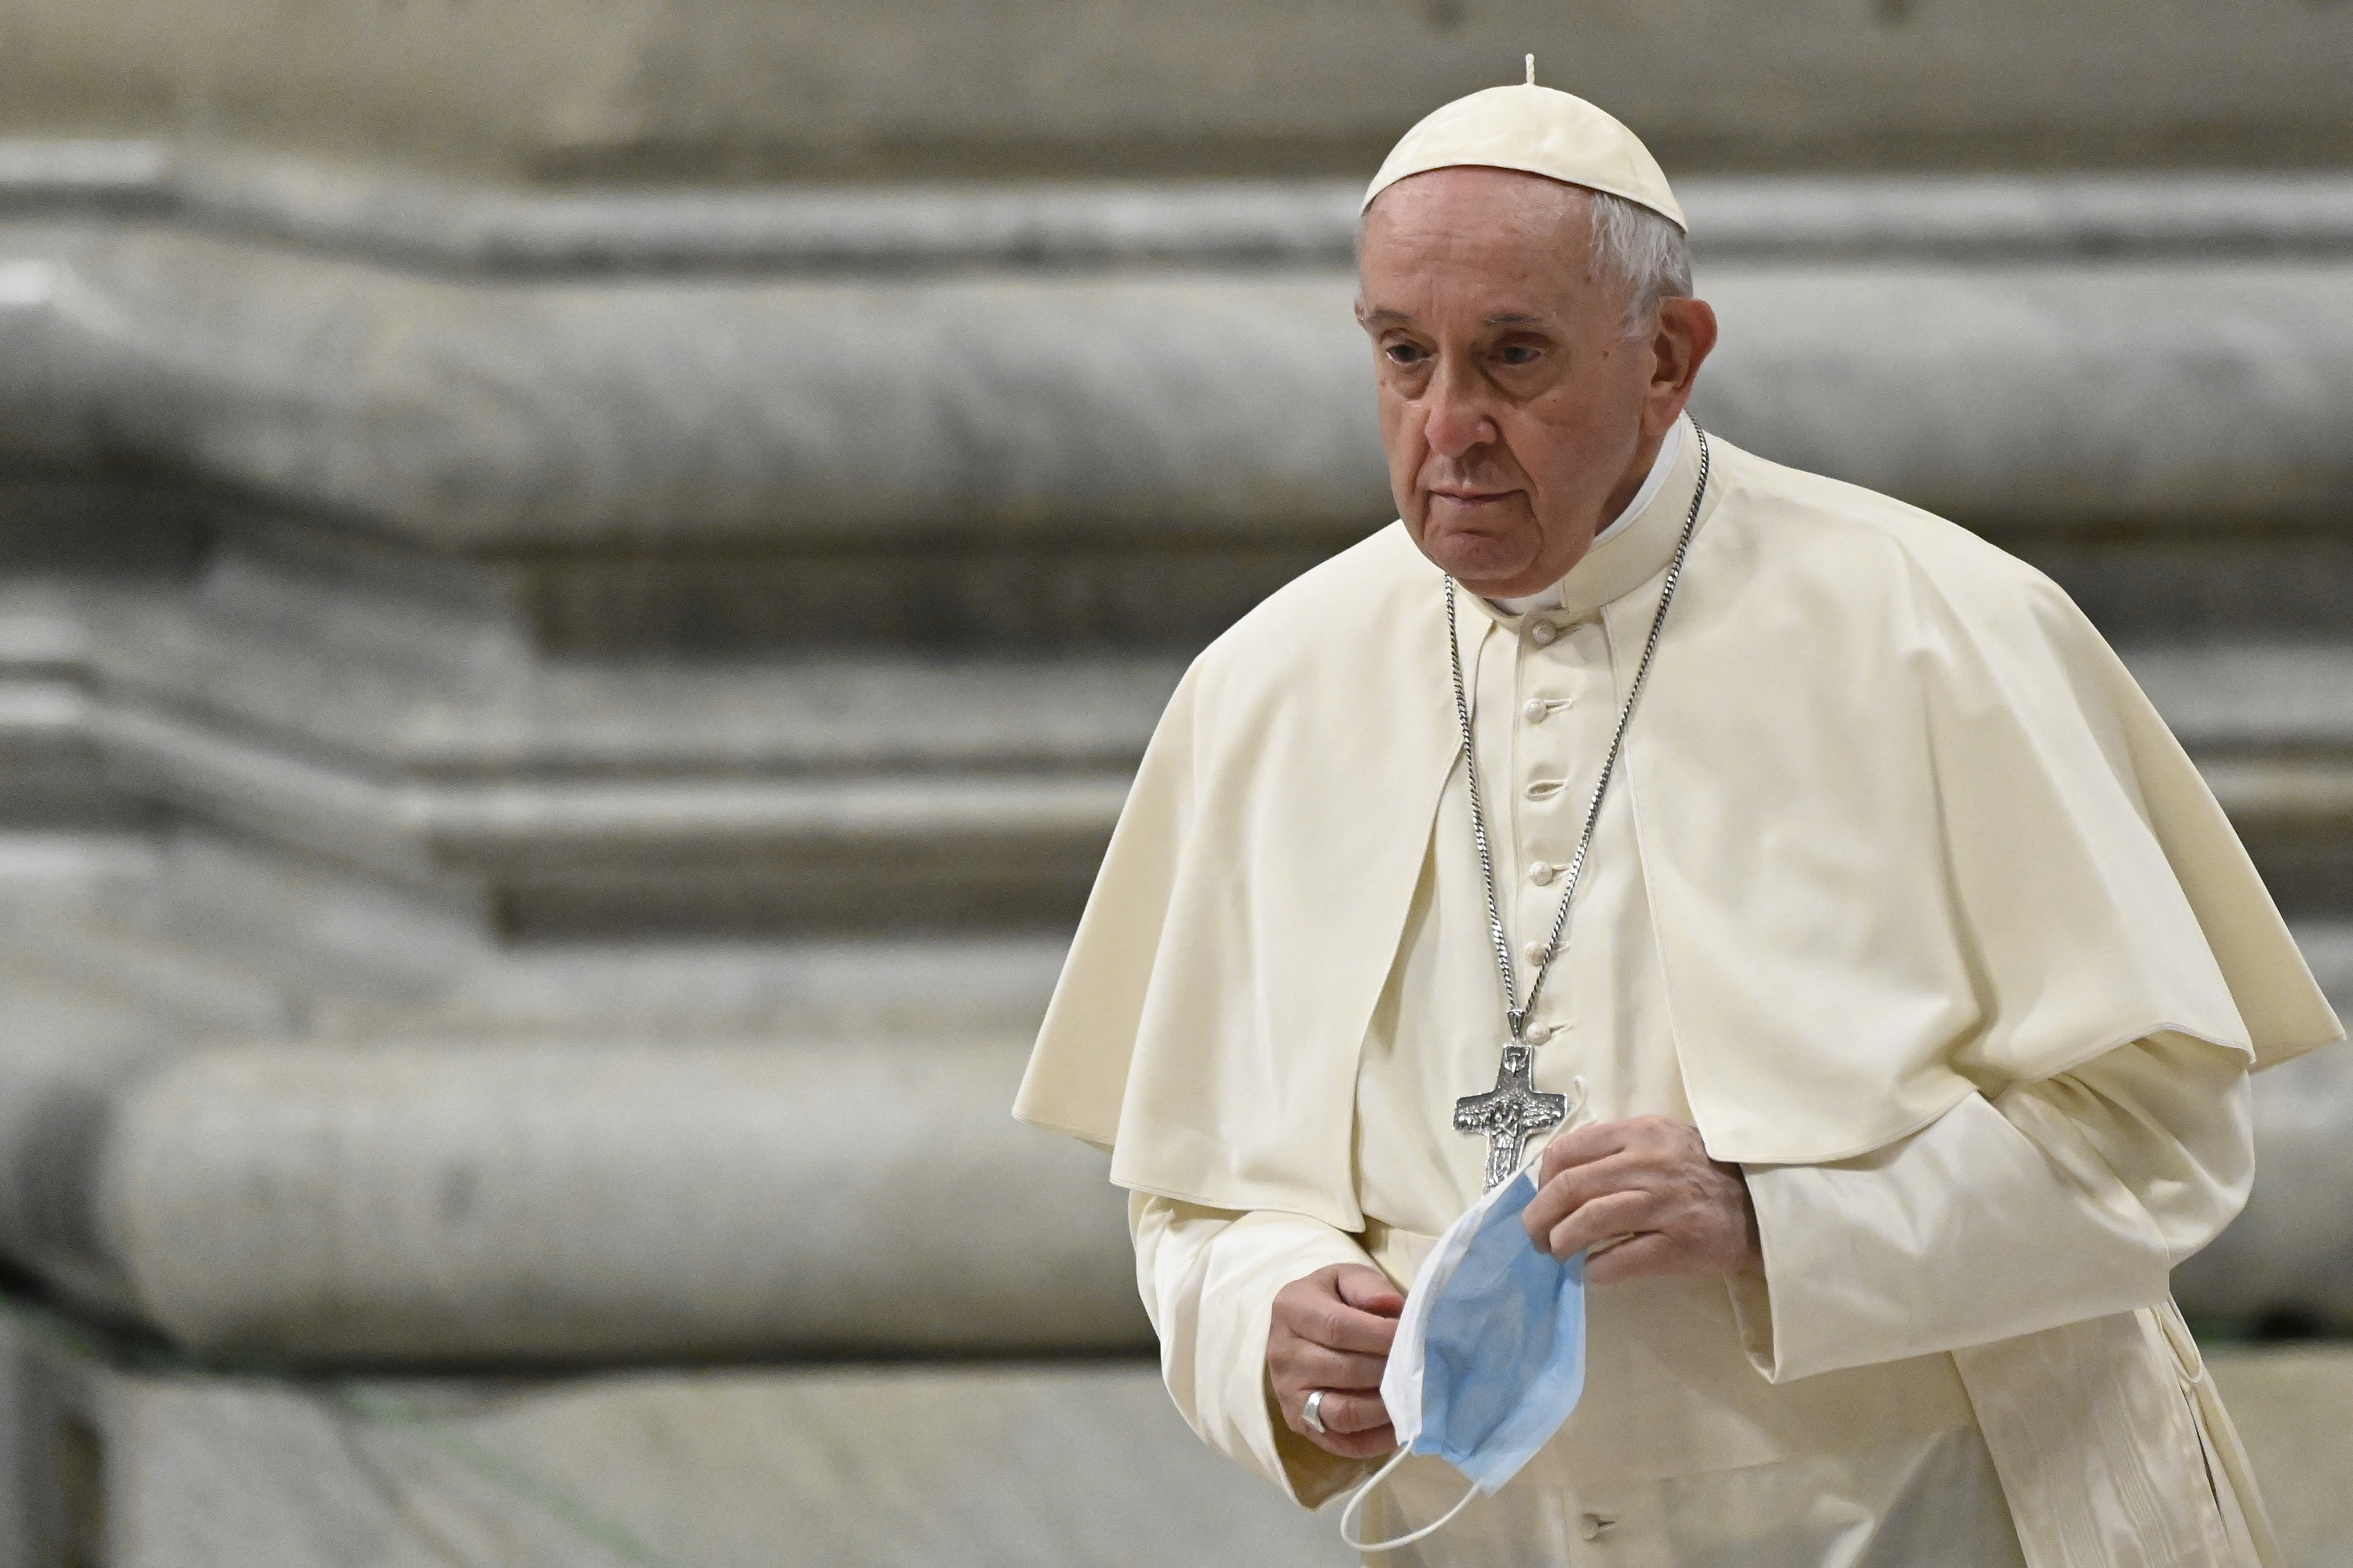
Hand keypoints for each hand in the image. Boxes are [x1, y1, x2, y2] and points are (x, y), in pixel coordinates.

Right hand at [1267, 1264, 1404, 1458]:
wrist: (1300, 1329)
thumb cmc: (1332, 1299)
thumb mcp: (1346, 1278)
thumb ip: (1368, 1287)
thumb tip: (1392, 1309)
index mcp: (1291, 1308)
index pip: (1338, 1328)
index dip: (1380, 1336)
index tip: (1412, 1337)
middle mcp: (1282, 1353)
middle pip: (1343, 1370)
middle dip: (1388, 1371)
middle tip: (1420, 1368)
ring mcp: (1287, 1393)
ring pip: (1341, 1413)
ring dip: (1384, 1409)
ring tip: (1412, 1397)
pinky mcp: (1298, 1423)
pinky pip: (1340, 1442)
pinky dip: (1375, 1440)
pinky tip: (1401, 1425)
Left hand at [1522, 1115, 1761, 1283]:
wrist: (1760, 1203)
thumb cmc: (1702, 1170)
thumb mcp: (1660, 1138)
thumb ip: (1616, 1147)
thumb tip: (1560, 1175)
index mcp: (1639, 1134)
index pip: (1569, 1150)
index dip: (1542, 1178)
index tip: (1540, 1196)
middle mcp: (1648, 1164)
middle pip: (1571, 1187)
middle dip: (1540, 1215)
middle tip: (1534, 1234)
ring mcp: (1664, 1205)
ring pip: (1591, 1221)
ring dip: (1562, 1241)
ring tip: (1557, 1252)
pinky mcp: (1679, 1244)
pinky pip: (1622, 1258)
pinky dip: (1598, 1268)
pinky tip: (1591, 1271)